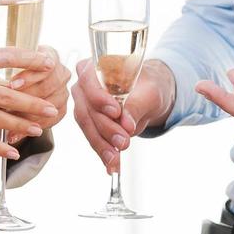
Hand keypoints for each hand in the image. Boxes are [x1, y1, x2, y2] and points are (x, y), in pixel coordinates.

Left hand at [4, 46, 70, 143]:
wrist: (23, 80)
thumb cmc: (12, 67)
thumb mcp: (9, 61)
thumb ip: (6, 65)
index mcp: (50, 56)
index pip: (44, 65)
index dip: (28, 76)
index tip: (11, 85)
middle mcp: (62, 73)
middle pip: (49, 87)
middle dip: (26, 98)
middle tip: (7, 107)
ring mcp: (64, 92)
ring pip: (49, 107)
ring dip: (26, 116)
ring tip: (7, 123)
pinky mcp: (61, 110)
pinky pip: (48, 121)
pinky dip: (29, 128)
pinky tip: (13, 135)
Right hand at [73, 58, 176, 174]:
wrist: (149, 97)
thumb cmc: (149, 85)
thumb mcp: (149, 92)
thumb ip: (136, 105)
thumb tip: (126, 124)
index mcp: (94, 67)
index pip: (88, 80)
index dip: (98, 97)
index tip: (115, 112)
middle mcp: (84, 87)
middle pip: (87, 109)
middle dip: (105, 128)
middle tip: (124, 142)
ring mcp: (84, 107)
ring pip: (88, 128)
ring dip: (102, 145)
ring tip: (116, 159)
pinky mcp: (90, 125)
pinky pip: (94, 140)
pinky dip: (104, 154)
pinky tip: (112, 166)